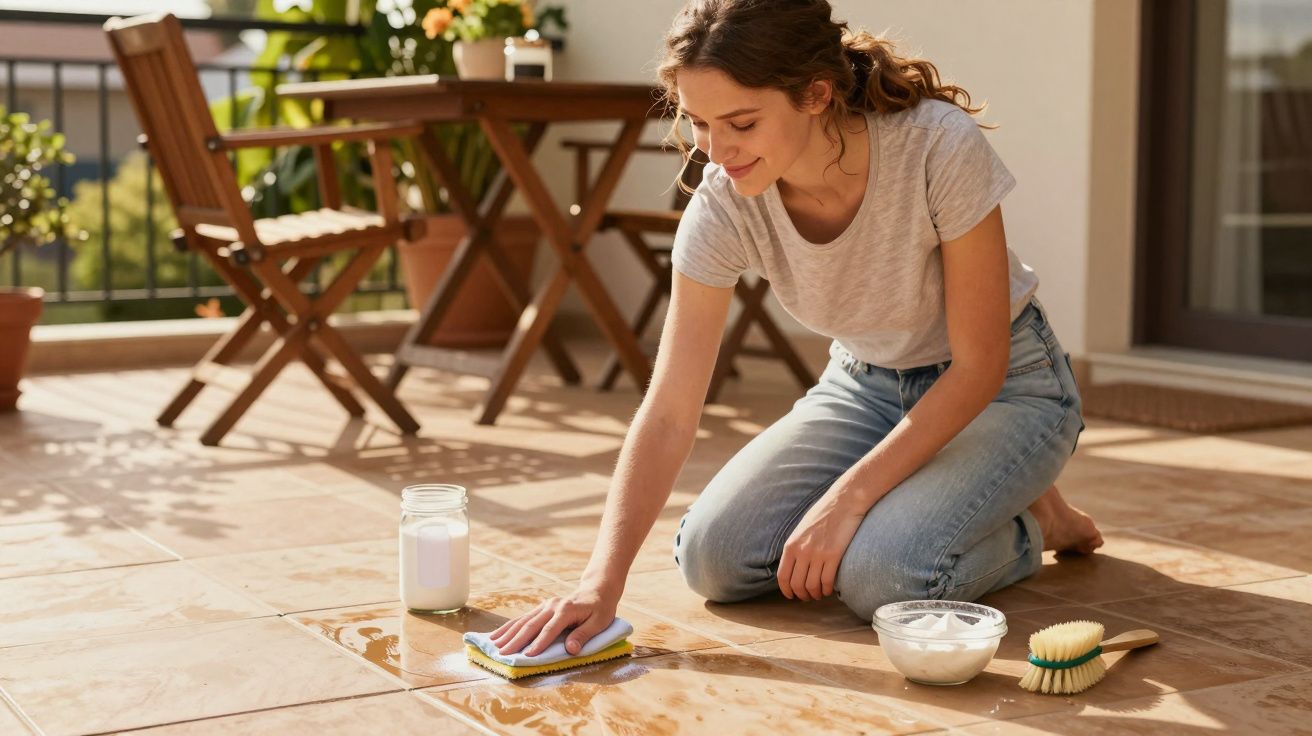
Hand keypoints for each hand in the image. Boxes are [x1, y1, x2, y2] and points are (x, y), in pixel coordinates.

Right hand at [488, 585, 618, 656]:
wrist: (597, 591)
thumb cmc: (600, 609)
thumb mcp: (599, 623)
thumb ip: (584, 635)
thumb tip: (571, 649)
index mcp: (566, 610)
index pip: (550, 629)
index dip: (539, 643)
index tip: (528, 656)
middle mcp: (552, 606)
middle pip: (531, 625)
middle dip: (515, 641)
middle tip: (502, 655)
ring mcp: (545, 606)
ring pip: (522, 621)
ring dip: (507, 634)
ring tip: (493, 646)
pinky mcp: (541, 608)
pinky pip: (523, 618)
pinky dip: (509, 627)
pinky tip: (497, 635)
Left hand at [777, 487, 867, 600]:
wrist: (843, 502)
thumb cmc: (823, 514)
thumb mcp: (801, 530)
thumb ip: (796, 548)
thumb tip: (794, 567)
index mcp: (791, 545)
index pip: (783, 577)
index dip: (787, 591)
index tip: (791, 596)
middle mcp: (802, 551)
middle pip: (797, 585)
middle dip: (802, 595)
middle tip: (808, 597)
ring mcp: (817, 554)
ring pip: (812, 586)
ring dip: (816, 594)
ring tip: (819, 594)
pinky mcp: (834, 555)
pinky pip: (827, 581)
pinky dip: (827, 590)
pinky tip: (829, 589)